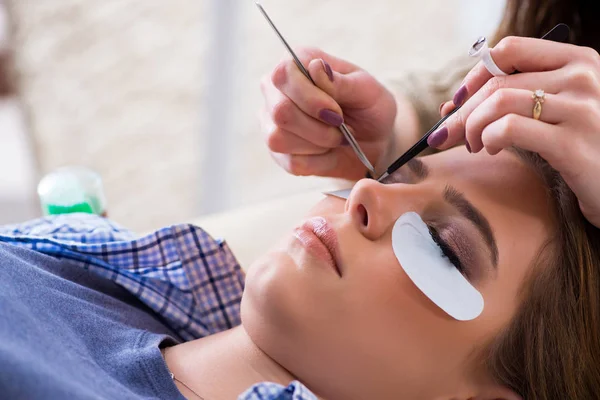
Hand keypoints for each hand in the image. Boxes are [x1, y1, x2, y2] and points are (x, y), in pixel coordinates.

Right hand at [260, 48, 396, 179]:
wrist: (373, 142)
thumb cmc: (369, 109)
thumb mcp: (367, 91)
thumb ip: (342, 81)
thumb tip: (315, 67)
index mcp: (295, 65)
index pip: (283, 75)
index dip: (309, 97)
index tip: (337, 112)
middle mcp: (276, 91)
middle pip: (281, 111)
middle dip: (319, 127)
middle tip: (342, 127)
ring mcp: (271, 122)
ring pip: (280, 139)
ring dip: (319, 144)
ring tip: (338, 138)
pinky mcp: (277, 152)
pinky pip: (291, 162)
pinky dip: (319, 161)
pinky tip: (329, 152)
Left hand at [435, 37, 599, 226]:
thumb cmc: (579, 147)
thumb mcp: (552, 114)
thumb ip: (508, 101)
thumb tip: (447, 108)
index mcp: (578, 61)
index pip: (510, 50)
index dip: (475, 74)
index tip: (457, 100)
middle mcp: (582, 78)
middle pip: (497, 81)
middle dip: (461, 111)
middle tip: (445, 135)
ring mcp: (580, 109)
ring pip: (499, 102)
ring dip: (471, 126)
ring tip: (473, 145)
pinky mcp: (571, 143)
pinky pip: (509, 128)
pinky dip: (488, 137)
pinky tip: (490, 149)